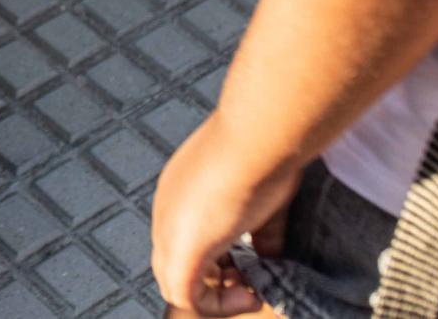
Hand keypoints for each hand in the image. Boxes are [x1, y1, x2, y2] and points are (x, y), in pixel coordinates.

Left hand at [151, 112, 302, 315]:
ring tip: (250, 289)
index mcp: (179, 193)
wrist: (258, 136)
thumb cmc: (264, 154)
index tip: (252, 263)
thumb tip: (271, 258)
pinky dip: (216, 305)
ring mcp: (169, 228)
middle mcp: (166, 210)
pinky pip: (184, 295)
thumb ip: (263, 233)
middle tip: (250, 282)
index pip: (184, 239)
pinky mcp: (183, 247)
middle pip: (173, 264)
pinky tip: (248, 295)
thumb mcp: (264, 199)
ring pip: (173, 282)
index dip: (217, 260)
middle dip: (214, 281)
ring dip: (214, 295)